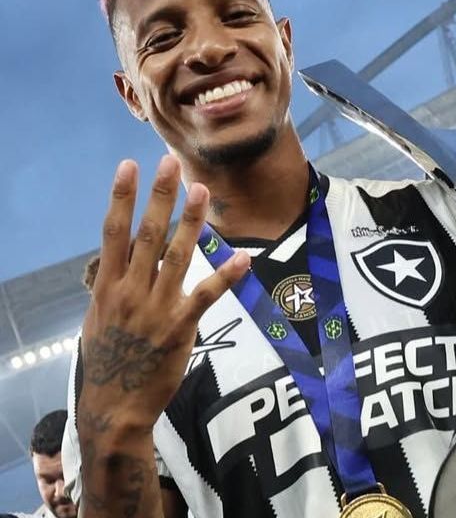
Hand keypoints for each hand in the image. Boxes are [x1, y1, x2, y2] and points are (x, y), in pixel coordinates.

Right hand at [79, 156, 249, 427]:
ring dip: (190, 221)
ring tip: (201, 190)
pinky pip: (207, 296)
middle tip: (169, 163)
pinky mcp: (180, 328)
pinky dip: (226, 276)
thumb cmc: (108, 363)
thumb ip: (113, 289)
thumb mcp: (99, 321)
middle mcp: (130, 292)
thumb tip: (120, 265)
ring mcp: (156, 309)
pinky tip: (242, 258)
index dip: (121, 197)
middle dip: (159, 196)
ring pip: (177, 256)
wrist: (115, 407)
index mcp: (107, 287)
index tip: (128, 167)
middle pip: (145, 234)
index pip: (112, 232)